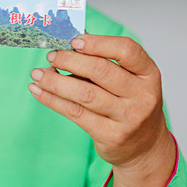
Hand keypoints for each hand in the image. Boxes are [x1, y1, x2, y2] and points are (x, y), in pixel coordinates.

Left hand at [28, 34, 173, 173]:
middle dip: (70, 60)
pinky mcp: (111, 136)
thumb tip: (71, 38)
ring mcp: (129, 118)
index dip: (98, 43)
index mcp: (149, 73)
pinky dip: (52, 100)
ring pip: (85, 93)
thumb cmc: (130, 104)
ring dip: (55, 81)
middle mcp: (143, 95)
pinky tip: (39, 91)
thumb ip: (103, 59)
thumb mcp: (128, 79)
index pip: (127, 50)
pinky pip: (75, 113)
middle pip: (101, 70)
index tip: (74, 41)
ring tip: (37, 74)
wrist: (145, 147)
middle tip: (51, 56)